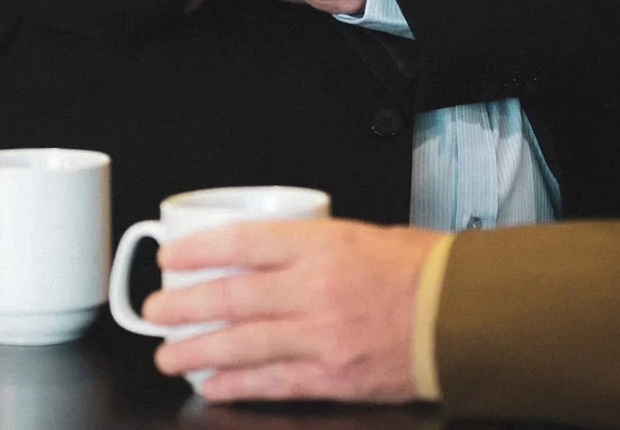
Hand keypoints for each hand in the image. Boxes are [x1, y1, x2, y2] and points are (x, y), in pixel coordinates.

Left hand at [146, 219, 439, 403]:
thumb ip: (318, 248)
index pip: (242, 244)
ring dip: (195, 350)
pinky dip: (235, 384)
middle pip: (229, 297)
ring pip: (240, 345)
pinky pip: (271, 382)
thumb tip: (273, 257)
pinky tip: (212, 384)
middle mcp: (314, 290)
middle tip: (155, 310)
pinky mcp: (331, 376)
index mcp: (323, 246)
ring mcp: (320, 337)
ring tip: (169, 354)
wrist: (464, 315)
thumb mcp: (367, 236)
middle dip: (182, 305)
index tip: (172, 255)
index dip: (198, 250)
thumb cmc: (425, 271)